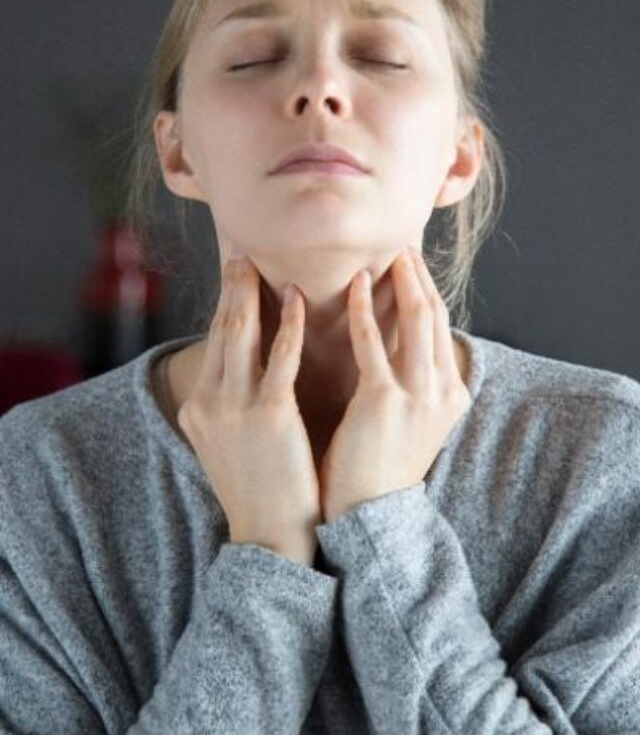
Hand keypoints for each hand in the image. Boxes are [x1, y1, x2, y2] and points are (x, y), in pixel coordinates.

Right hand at [176, 256, 320, 565]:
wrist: (270, 539)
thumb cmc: (261, 489)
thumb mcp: (230, 442)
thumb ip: (232, 403)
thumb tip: (247, 370)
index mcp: (199, 407)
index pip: (213, 343)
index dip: (223, 304)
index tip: (233, 275)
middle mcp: (209, 401)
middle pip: (220, 328)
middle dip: (230, 286)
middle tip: (241, 252)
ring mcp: (235, 407)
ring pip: (241, 333)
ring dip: (252, 292)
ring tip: (262, 261)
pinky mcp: (269, 415)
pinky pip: (279, 358)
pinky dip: (287, 325)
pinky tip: (298, 300)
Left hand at [319, 246, 471, 522]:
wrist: (368, 515)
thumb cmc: (378, 466)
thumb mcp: (410, 421)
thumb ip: (411, 381)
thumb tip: (395, 344)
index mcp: (451, 394)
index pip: (441, 328)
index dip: (428, 289)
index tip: (413, 262)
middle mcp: (444, 390)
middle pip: (434, 316)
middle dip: (419, 276)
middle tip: (402, 245)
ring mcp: (419, 395)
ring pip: (415, 320)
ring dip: (401, 281)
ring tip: (385, 253)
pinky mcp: (385, 401)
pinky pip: (374, 343)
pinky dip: (365, 310)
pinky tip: (355, 284)